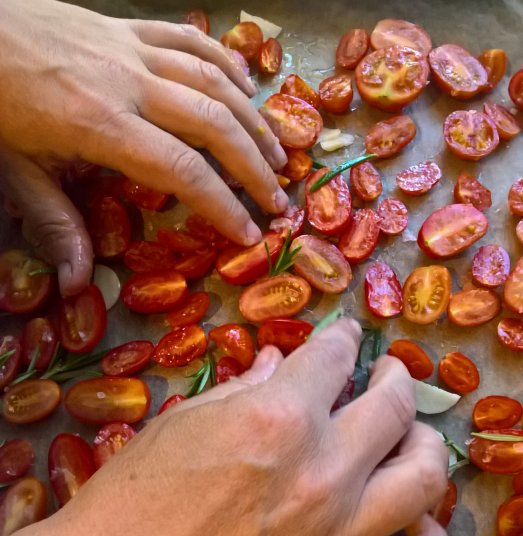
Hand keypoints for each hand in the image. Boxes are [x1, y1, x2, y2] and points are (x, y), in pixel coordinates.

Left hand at [0, 0, 287, 294]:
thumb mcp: (17, 171)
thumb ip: (55, 225)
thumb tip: (77, 284)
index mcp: (100, 124)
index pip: (183, 170)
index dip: (223, 205)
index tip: (249, 233)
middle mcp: (129, 83)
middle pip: (213, 124)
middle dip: (253, 166)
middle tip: (279, 200)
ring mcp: (132, 49)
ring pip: (212, 80)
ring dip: (252, 118)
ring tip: (279, 152)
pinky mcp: (129, 25)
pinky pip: (190, 39)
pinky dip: (225, 62)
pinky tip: (245, 86)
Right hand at [0, 320, 448, 535]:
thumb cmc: (127, 503)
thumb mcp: (180, 425)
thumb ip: (241, 389)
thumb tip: (277, 362)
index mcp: (274, 418)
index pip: (332, 357)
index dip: (341, 339)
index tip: (343, 339)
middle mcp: (319, 472)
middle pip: (391, 408)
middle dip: (394, 378)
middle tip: (387, 374)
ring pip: (423, 479)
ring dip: (425, 445)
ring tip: (413, 436)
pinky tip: (416, 524)